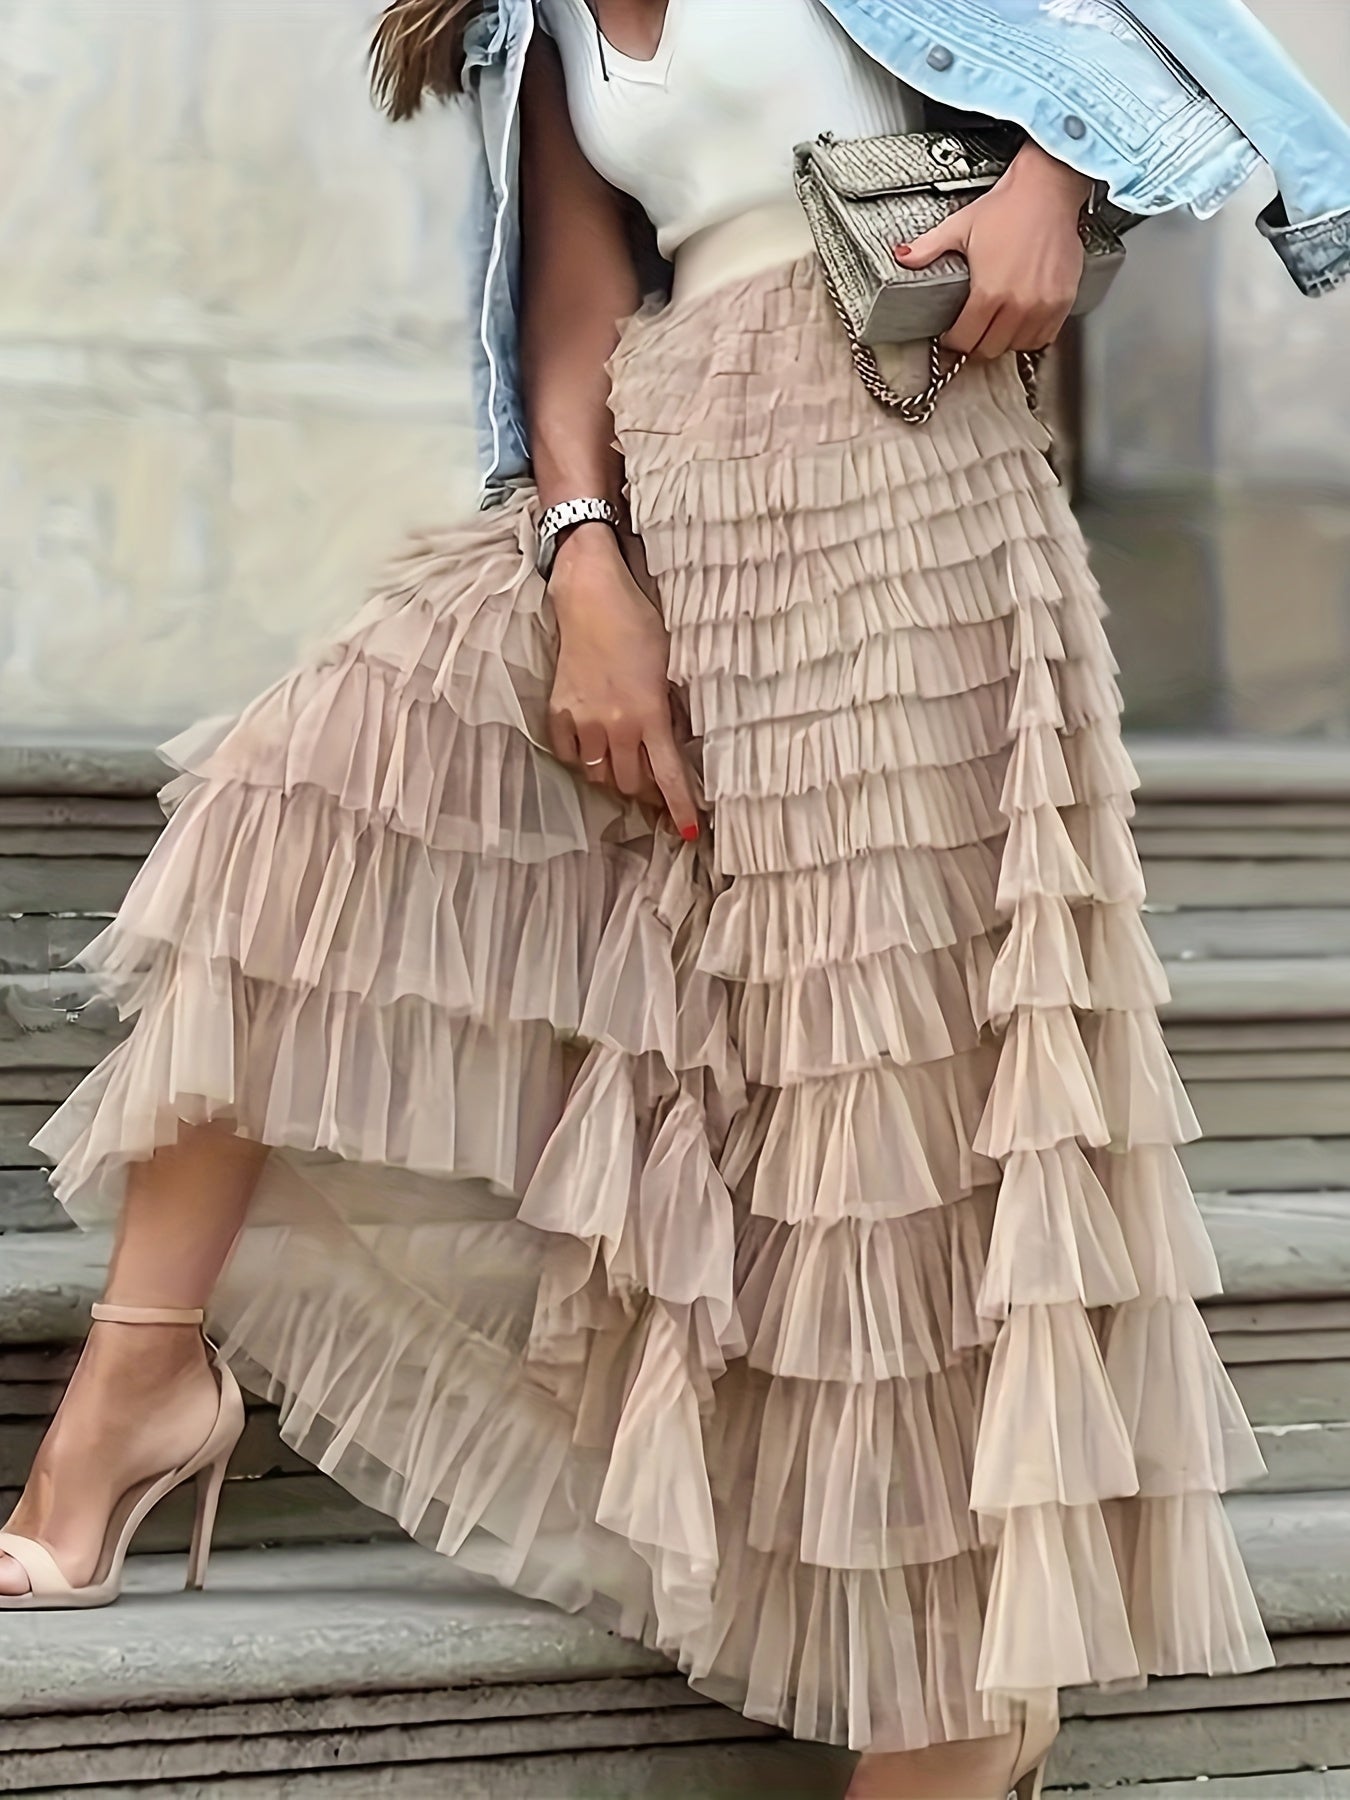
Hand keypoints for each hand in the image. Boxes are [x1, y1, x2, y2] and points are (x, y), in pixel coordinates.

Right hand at [546, 524, 700, 839]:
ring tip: (621, 761)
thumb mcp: (669, 668)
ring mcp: (584, 721)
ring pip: (598, 774)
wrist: (591, 597)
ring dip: (613, 774)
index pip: (668, 775)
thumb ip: (671, 711)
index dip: (680, 808)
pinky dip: (582, 758)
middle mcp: (616, 725)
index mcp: (650, 714)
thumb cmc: (639, 624)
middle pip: (629, 783)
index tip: (688, 833)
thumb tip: (674, 743)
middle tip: (650, 782)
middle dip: (643, 788)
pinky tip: (591, 746)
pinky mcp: (559, 712)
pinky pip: (569, 754)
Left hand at [896, 141, 1092, 359]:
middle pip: (990, 349)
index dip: (953, 341)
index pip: (965, 340)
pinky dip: (1030, 336)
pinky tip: (1020, 323)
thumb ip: (928, 248)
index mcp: (990, 292)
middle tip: (971, 332)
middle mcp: (1018, 304)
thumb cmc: (1007, 207)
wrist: (1048, 189)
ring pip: (1017, 347)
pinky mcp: (1063, 301)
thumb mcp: (959, 227)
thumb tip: (902, 256)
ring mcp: (1043, 305)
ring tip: (995, 326)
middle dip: (975, 344)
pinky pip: (1044, 337)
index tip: (951, 336)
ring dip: (1003, 341)